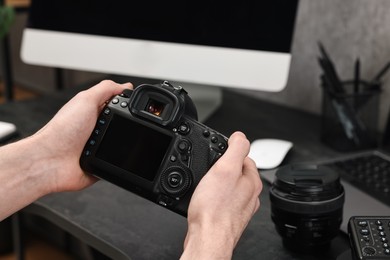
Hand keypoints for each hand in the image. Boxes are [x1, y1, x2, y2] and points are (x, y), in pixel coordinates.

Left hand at [33, 80, 132, 192]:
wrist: (51, 160)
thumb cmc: (62, 131)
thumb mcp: (86, 100)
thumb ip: (106, 89)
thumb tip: (125, 86)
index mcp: (91, 111)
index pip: (116, 103)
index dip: (126, 102)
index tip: (135, 102)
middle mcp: (95, 128)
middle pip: (122, 123)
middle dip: (127, 124)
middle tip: (125, 124)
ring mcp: (98, 146)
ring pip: (122, 143)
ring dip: (122, 144)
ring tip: (112, 141)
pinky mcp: (101, 163)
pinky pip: (117, 162)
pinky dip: (118, 161)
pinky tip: (111, 157)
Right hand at [181, 131, 261, 258]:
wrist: (207, 239)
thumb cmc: (215, 209)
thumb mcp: (225, 168)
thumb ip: (236, 148)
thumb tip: (239, 136)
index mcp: (252, 180)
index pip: (244, 156)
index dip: (228, 151)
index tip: (217, 155)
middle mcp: (250, 194)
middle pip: (236, 171)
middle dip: (222, 168)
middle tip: (209, 172)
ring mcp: (240, 207)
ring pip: (228, 186)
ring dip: (217, 183)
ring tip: (206, 186)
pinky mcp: (228, 217)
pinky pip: (221, 200)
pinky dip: (213, 197)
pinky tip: (206, 200)